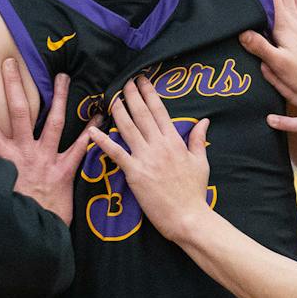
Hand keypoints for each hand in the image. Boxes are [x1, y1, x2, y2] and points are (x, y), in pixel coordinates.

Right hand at [0, 60, 91, 224]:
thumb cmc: (11, 213)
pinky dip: (91, 133)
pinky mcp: (64, 172)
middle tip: (12, 62)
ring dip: (59, 98)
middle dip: (14, 86)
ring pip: (53, 123)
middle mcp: (25, 153)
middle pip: (19, 112)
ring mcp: (46, 160)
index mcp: (3, 157)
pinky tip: (99, 117)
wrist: (31, 233)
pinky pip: (80, 149)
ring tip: (63, 77)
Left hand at [80, 79, 211, 237]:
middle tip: (124, 81)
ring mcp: (146, 158)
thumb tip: (203, 121)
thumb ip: (198, 139)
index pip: (159, 111)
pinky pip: (116, 154)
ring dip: (118, 111)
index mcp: (175, 141)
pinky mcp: (134, 173)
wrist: (187, 217)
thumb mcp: (201, 162)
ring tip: (111, 97)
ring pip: (128, 128)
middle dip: (132, 95)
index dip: (149, 93)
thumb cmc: (194, 192)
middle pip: (142, 114)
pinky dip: (103, 142)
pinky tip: (93, 131)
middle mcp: (159, 145)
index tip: (142, 80)